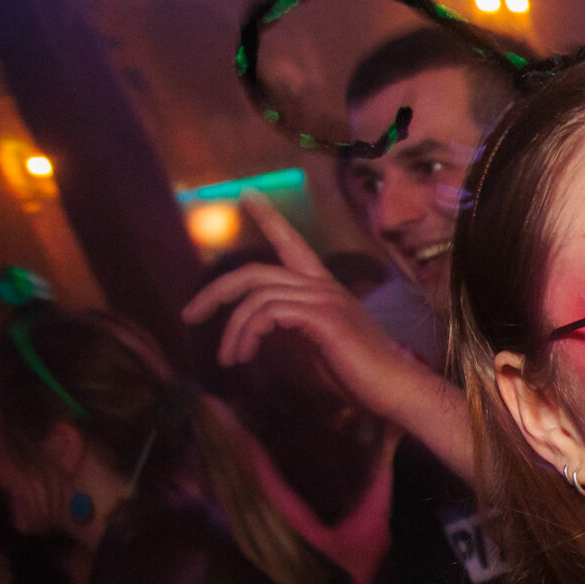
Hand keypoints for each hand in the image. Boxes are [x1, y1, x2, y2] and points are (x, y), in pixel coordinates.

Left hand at [182, 193, 427, 420]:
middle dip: (214, 292)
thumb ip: (294, 326)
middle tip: (189, 315)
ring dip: (233, 330)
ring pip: (256, 297)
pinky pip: (268, 313)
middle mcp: (323, 285)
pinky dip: (248, 334)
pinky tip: (245, 355)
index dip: (268, 217)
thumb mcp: (318, 344)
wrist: (395, 389)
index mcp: (323, 287)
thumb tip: (263, 323)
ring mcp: (324, 299)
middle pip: (254, 272)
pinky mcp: (323, 318)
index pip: (292, 242)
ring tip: (228, 358)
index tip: (247, 194)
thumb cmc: (360, 373)